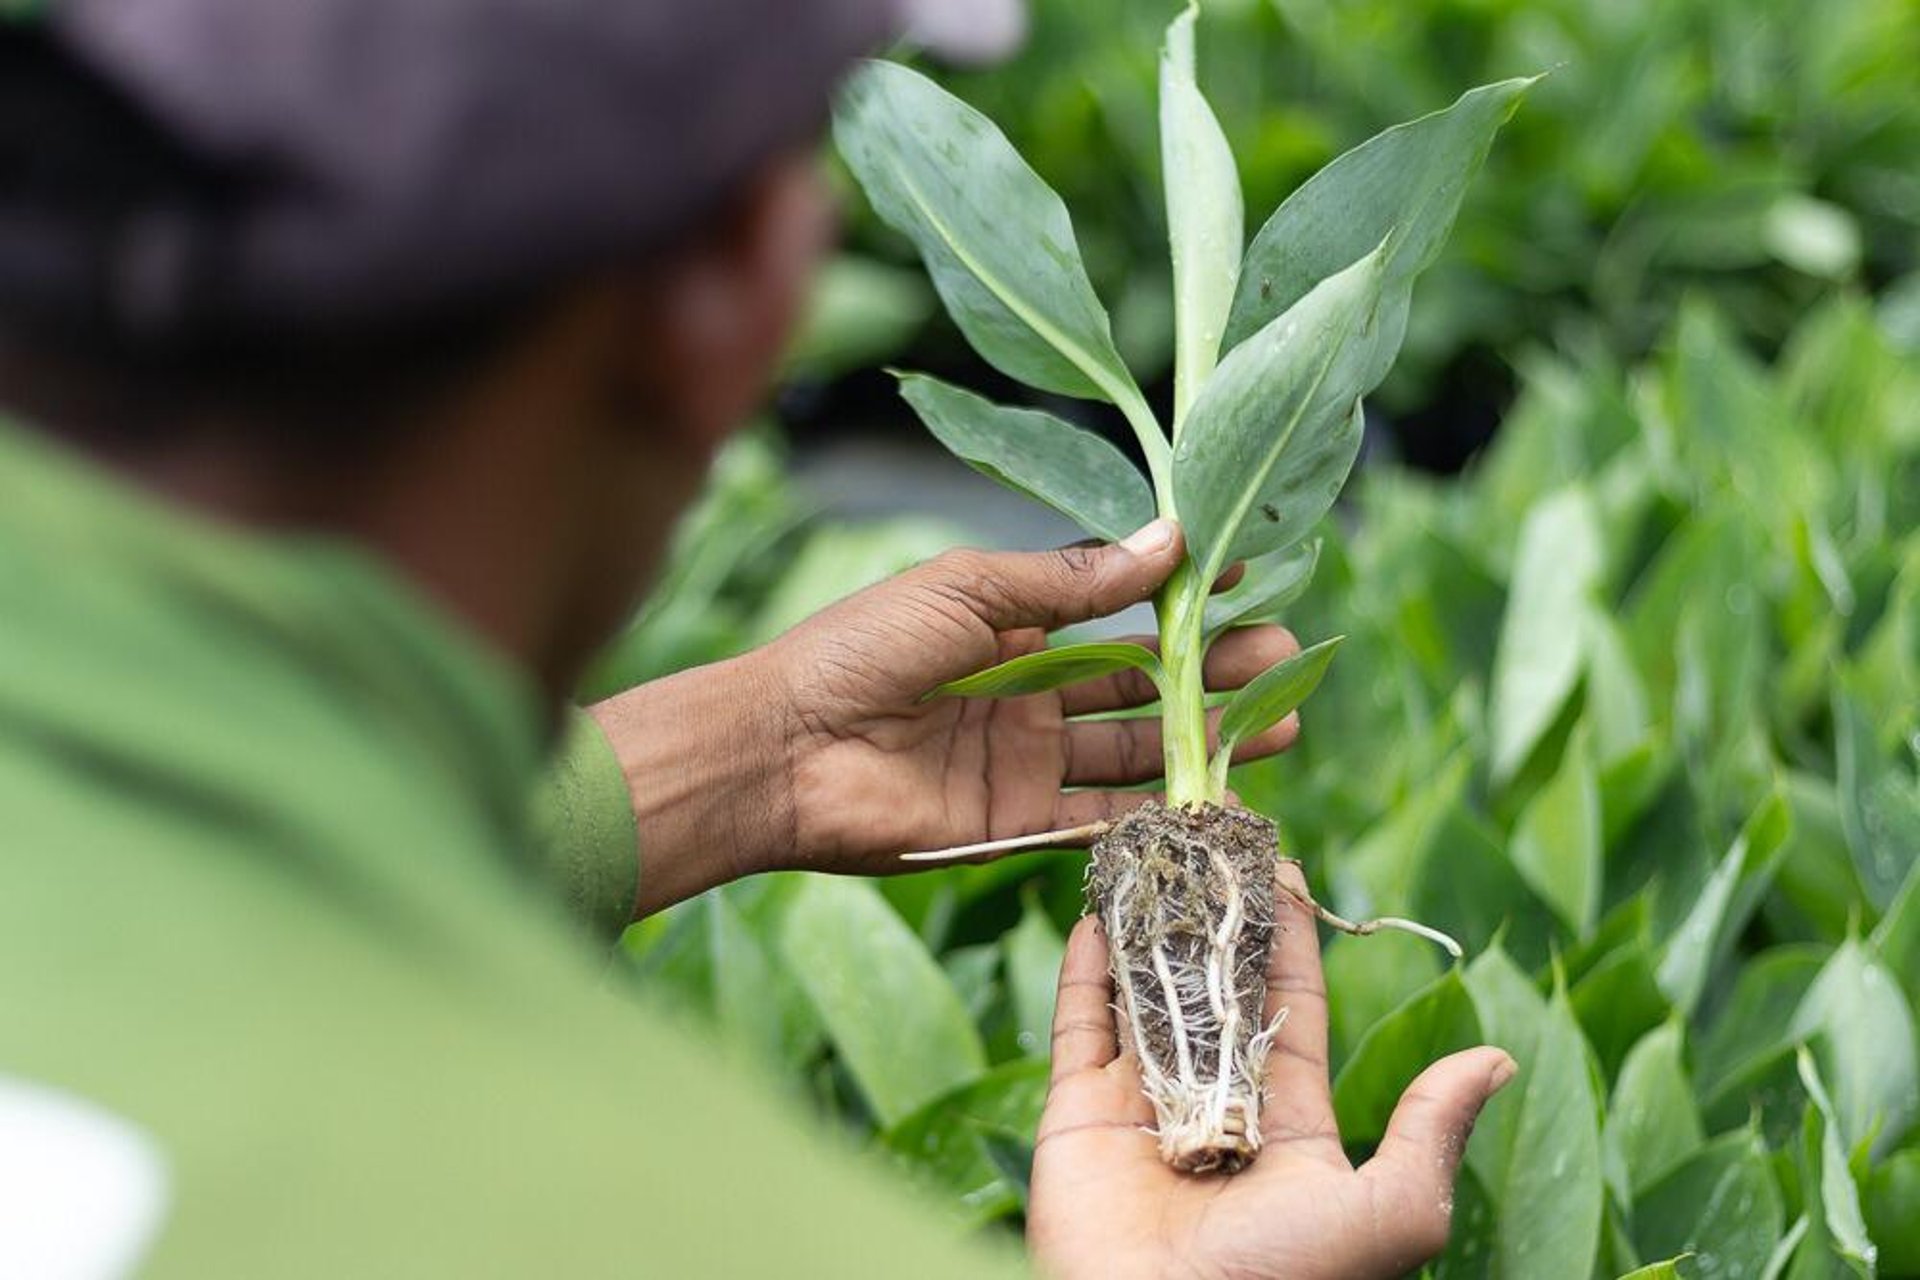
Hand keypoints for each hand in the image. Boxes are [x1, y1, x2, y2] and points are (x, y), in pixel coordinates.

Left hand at [760, 518, 1300, 872]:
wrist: (784, 749)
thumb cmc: (862, 648)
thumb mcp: (970, 591)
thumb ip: (1071, 580)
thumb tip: (1169, 539)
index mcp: (1011, 626)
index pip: (1116, 609)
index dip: (1180, 598)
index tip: (1245, 578)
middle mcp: (1026, 694)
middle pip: (1140, 684)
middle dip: (1214, 671)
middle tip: (1284, 658)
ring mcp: (1024, 762)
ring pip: (1134, 751)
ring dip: (1204, 737)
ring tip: (1283, 720)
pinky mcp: (1013, 826)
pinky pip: (1100, 821)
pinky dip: (1157, 811)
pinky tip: (1219, 793)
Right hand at [1028, 861, 1515, 1279]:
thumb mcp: (1385, 1213)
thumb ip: (1427, 1135)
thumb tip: (1497, 1062)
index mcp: (1288, 1124)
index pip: (1288, 1005)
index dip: (1289, 935)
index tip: (1282, 864)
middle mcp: (1213, 1106)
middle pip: (1213, 986)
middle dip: (1214, 913)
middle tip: (1214, 835)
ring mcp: (1140, 1109)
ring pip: (1145, 995)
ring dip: (1148, 924)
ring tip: (1154, 849)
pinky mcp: (1076, 1119)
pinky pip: (1079, 1028)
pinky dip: (1085, 971)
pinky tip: (1097, 911)